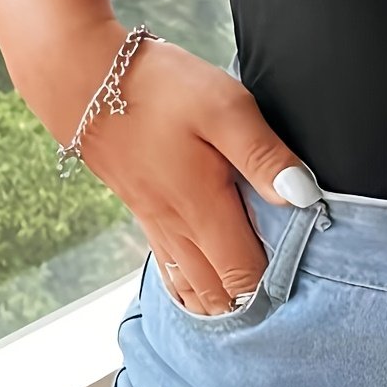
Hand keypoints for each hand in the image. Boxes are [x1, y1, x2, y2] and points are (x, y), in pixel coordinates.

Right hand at [14, 17, 324, 314]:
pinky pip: (169, 266)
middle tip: (286, 307)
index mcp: (203, 209)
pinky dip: (191, 284)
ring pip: (189, 286)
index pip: (244, 276)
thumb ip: (265, 156)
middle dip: (249, 307)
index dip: (275, 289)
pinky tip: (203, 284)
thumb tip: (304, 197)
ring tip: (251, 306)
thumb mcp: (225, 108)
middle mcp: (177, 227)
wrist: (80, 79)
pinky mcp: (141, 208)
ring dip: (219, 301)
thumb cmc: (158, 88)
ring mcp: (154, 221)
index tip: (306, 289)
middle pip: (216, 294)